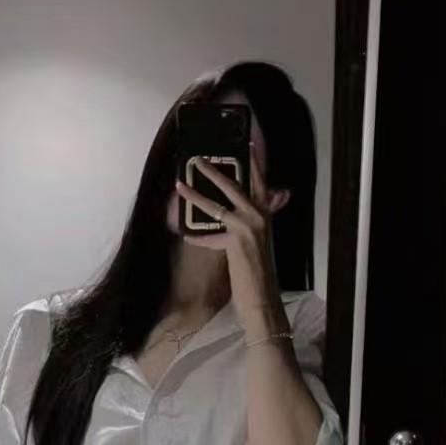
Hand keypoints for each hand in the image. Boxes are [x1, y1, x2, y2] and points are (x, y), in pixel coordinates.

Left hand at [175, 146, 286, 324]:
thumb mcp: (257, 245)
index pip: (260, 183)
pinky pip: (210, 234)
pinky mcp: (237, 241)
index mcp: (265, 217)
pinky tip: (184, 233)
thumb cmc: (258, 275)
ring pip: (217, 205)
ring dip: (195, 193)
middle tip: (199, 158)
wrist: (263, 299)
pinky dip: (197, 236)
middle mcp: (260, 218)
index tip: (246, 145)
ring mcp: (249, 228)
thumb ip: (249, 227)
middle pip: (235, 186)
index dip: (254, 164)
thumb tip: (234, 218)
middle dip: (215, 170)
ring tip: (180, 184)